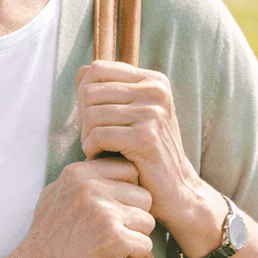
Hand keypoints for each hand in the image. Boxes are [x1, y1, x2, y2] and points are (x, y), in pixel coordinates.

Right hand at [8, 159, 155, 257]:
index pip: (129, 169)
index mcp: (79, 173)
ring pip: (148, 221)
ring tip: (109, 247)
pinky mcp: (115, 239)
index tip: (112, 211)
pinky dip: (132, 257)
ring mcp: (105, 213)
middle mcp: (92, 187)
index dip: (127, 194)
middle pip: (144, 196)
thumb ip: (81, 180)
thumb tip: (105, 166)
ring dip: (134, 238)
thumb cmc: (45, 240)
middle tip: (112, 233)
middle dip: (134, 217)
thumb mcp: (55, 195)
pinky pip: (146, 245)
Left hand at [76, 60, 215, 244]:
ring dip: (86, 136)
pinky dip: (91, 150)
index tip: (93, 118)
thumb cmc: (146, 152)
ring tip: (99, 149)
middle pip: (90, 91)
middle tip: (93, 138)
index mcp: (153, 80)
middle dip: (83, 118)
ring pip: (91, 115)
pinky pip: (98, 136)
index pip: (97, 68)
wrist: (176, 189)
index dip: (84, 94)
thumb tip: (81, 71)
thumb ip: (110, 91)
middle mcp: (155, 91)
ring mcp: (153, 112)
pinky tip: (101, 157)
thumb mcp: (133, 114)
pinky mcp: (146, 137)